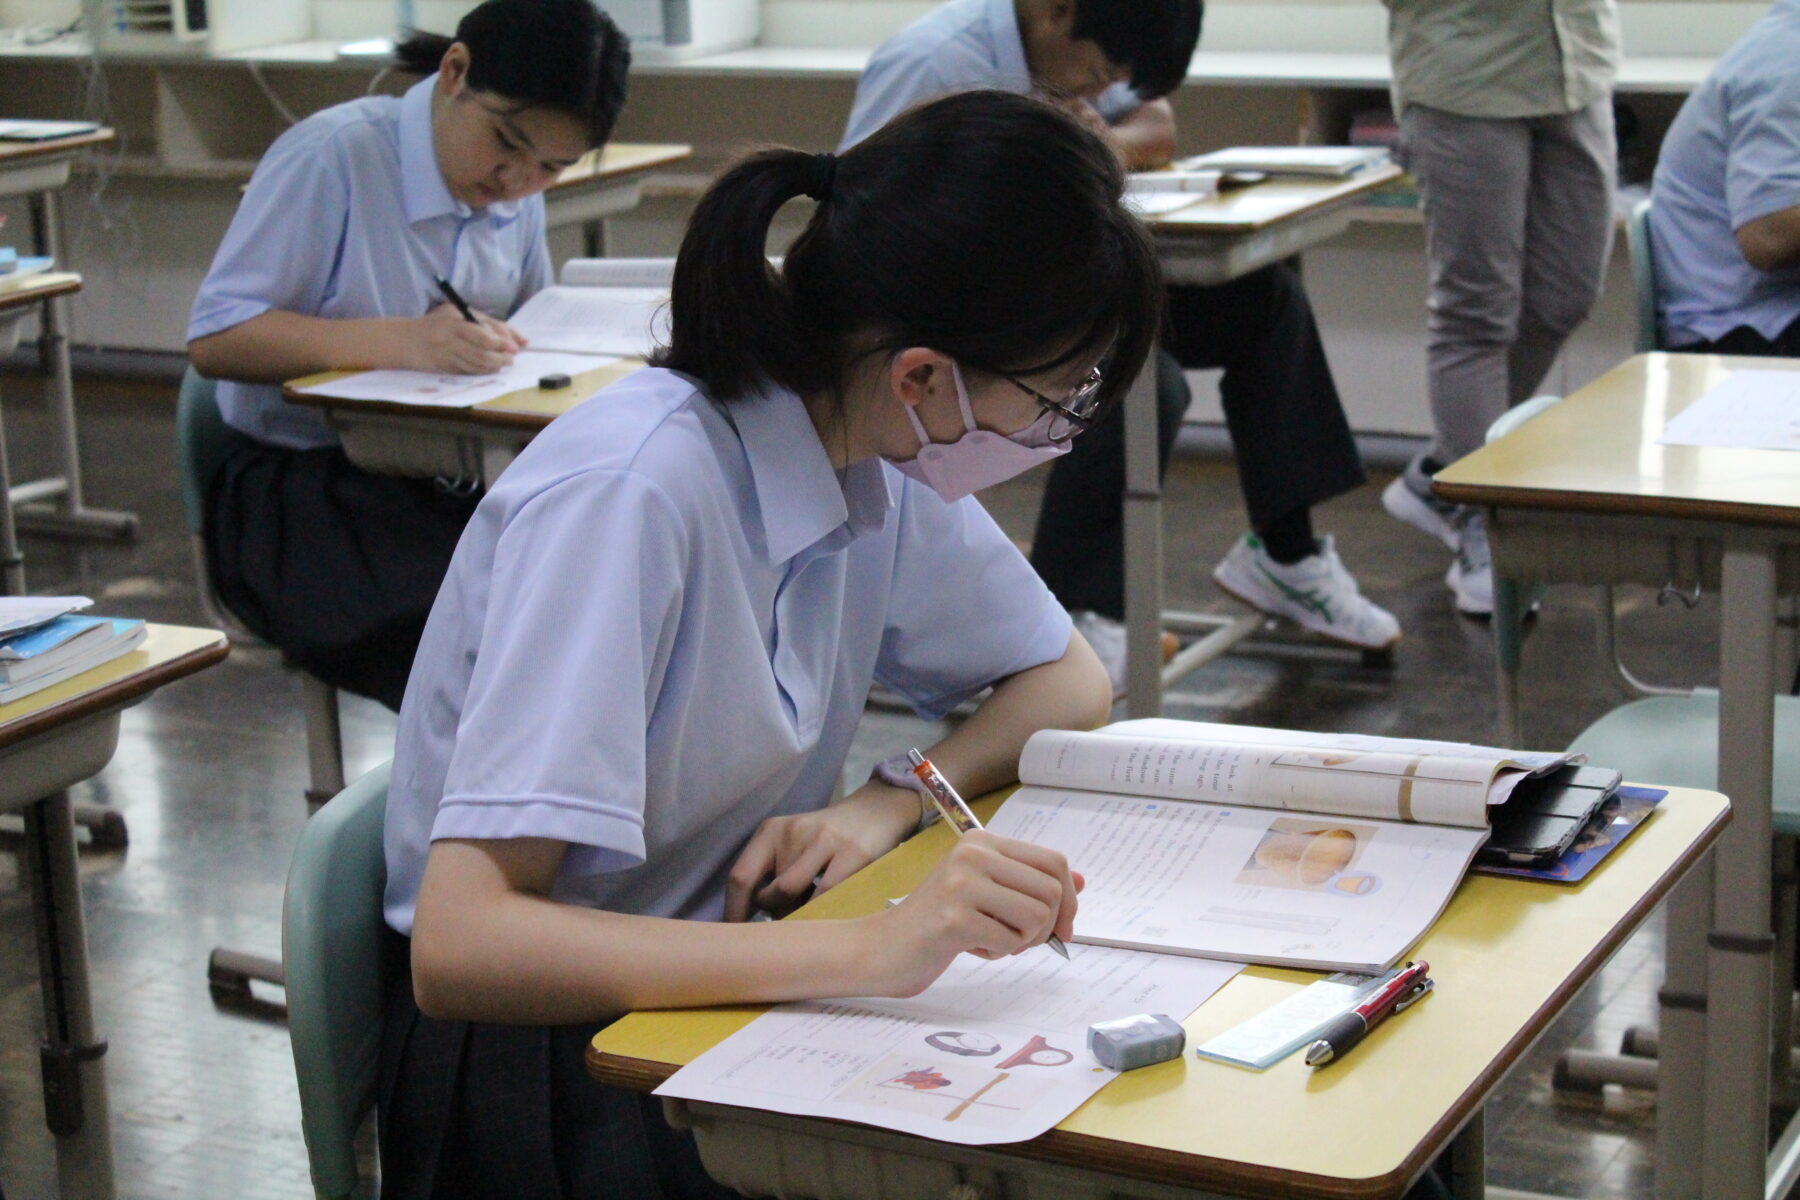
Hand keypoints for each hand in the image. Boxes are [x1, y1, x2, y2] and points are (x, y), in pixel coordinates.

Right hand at [406, 303, 525, 374]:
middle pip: (482, 352)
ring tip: (503, 364)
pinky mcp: (444, 368)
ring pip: (476, 365)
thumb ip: (482, 322)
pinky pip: (468, 371)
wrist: (404, 340)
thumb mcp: (456, 314)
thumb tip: (512, 337)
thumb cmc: (435, 324)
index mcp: (453, 322)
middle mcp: (449, 339)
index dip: (501, 342)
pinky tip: (490, 369)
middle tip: (511, 358)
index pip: (482, 334)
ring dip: (494, 366)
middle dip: (501, 357)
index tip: (515, 347)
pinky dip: (482, 371)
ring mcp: (446, 355)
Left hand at [723, 784, 919, 921]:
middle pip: (769, 893)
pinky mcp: (854, 853)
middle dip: (774, 918)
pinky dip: (820, 913)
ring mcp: (825, 840)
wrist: (875, 811)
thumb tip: (750, 920)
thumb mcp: (792, 844)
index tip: (738, 935)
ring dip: (796, 916)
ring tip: (807, 916)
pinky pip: (827, 896)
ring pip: (794, 895)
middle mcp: (794, 831)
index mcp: (771, 830)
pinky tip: (826, 914)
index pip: (740, 877)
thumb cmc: (826, 839)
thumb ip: (771, 873)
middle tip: (786, 925)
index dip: (735, 912)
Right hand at [864, 831, 1083, 997]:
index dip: (1068, 899)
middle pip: (1051, 890)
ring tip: (991, 941)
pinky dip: (998, 953)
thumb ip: (1028, 884)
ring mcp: (962, 882)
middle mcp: (973, 853)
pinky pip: (1009, 940)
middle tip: (1020, 941)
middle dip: (1047, 927)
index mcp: (983, 841)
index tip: (1062, 928)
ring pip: (1037, 916)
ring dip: (1022, 941)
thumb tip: (1080, 882)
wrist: (884, 948)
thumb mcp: (987, 893)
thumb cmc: (938, 923)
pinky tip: (971, 947)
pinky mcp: (954, 917)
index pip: (1053, 861)